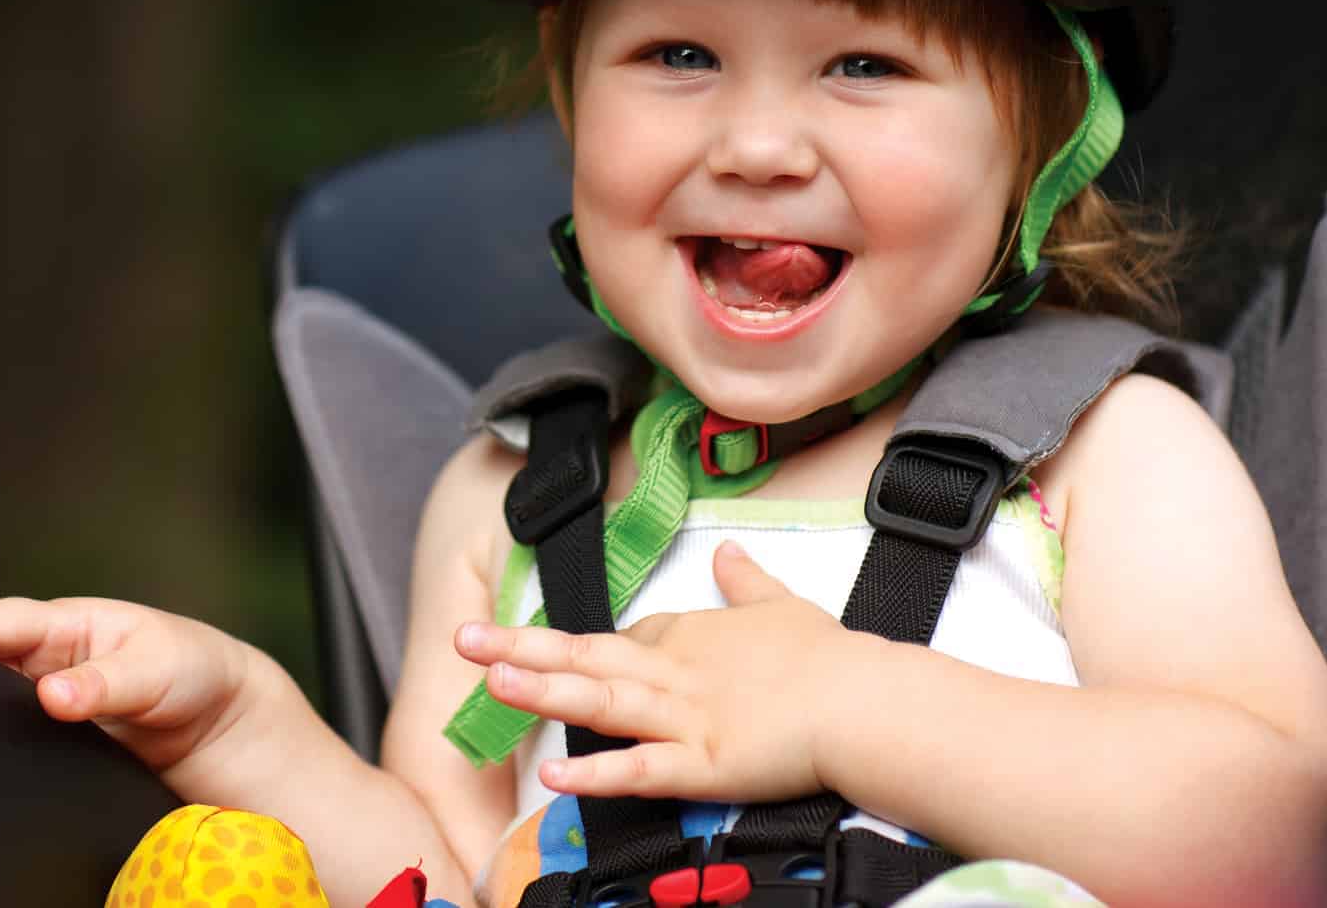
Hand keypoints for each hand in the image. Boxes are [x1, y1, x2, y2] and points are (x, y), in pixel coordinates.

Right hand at [0, 596, 265, 775]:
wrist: (225, 727)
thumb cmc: (196, 673)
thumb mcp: (157, 669)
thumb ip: (106, 683)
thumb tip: (51, 695)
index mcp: (72, 624)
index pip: (4, 622)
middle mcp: (51, 660)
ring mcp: (50, 703)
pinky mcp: (58, 744)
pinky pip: (16, 744)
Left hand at [453, 541, 855, 801]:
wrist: (863, 700)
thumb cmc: (829, 657)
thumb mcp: (781, 601)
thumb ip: (745, 579)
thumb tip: (727, 552)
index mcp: (687, 635)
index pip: (618, 639)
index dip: (572, 648)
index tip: (535, 648)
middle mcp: (673, 671)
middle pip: (585, 655)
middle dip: (519, 646)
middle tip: (463, 637)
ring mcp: (682, 717)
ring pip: (599, 700)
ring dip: (542, 690)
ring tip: (490, 682)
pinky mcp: (702, 763)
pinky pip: (639, 770)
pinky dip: (596, 772)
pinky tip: (555, 773)